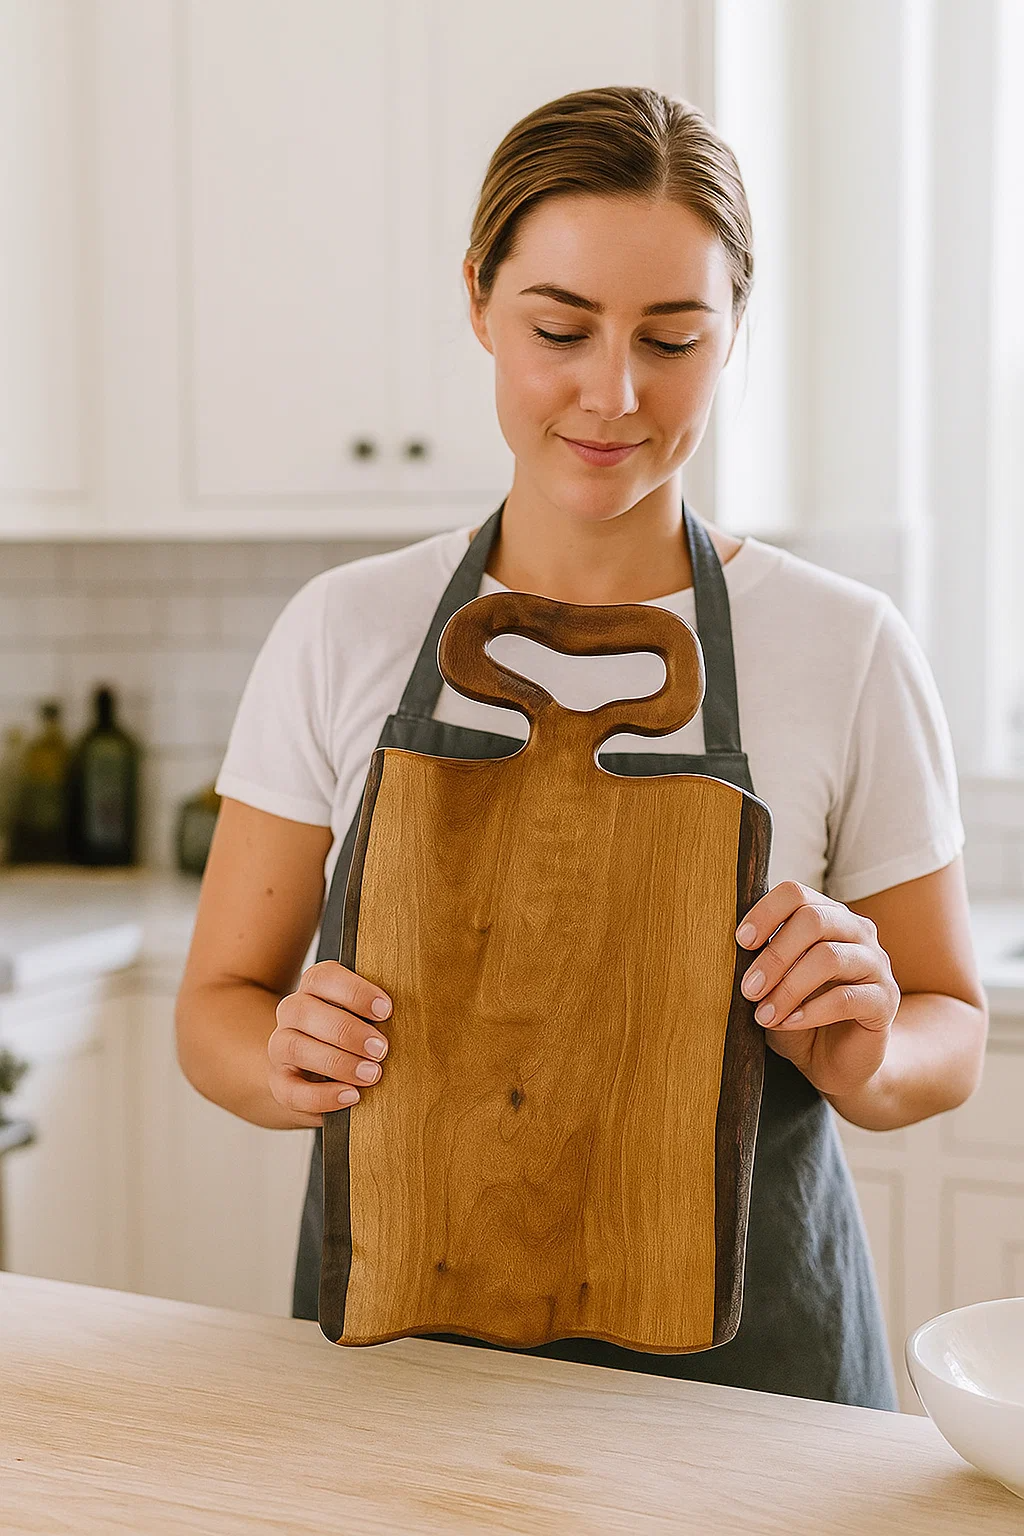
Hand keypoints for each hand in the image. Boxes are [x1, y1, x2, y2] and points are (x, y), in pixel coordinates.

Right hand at [268, 961, 390, 1125]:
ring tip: (372, 1074)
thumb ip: (379, 1014)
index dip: (354, 992)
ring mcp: (280, 1048)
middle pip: (306, 1011)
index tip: (386, 1010)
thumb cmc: (354, 1040)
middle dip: (348, 1030)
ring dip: (338, 1062)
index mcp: (314, 988)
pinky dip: (323, 1096)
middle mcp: (292, 1012)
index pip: (323, 977)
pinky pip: (292, 1090)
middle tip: (381, 1048)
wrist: (315, 1077)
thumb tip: (414, 1018)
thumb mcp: (366, 1019)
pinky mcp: (279, 1083)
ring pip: (295, 1047)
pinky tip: (351, 1096)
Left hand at [735, 881, 900, 1099]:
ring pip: (829, 957)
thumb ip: (759, 962)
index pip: (796, 893)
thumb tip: (730, 950)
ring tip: (763, 1015)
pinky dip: (810, 1012)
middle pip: (813, 920)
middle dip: (774, 956)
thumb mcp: (771, 985)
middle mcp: (856, 931)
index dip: (766, 912)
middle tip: (748, 988)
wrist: (835, 1061)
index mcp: (826, 916)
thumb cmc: (798, 1014)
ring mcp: (876, 964)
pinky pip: (846, 998)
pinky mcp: (885, 1000)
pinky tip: (788, 1023)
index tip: (741, 941)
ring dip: (788, 988)